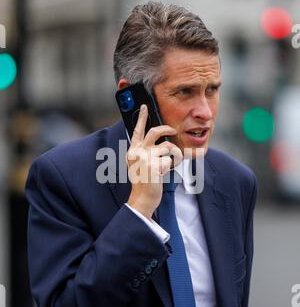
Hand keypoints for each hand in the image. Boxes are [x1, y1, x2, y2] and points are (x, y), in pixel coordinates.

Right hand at [126, 104, 182, 218]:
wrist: (142, 199)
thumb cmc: (143, 182)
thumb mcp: (138, 165)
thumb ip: (144, 152)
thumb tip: (160, 142)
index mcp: (133, 151)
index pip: (137, 131)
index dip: (141, 118)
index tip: (144, 107)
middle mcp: (137, 152)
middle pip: (155, 132)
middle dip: (167, 129)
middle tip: (174, 130)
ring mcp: (145, 158)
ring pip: (167, 147)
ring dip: (174, 154)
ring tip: (172, 163)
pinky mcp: (155, 166)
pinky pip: (171, 159)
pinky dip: (172, 166)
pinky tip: (165, 173)